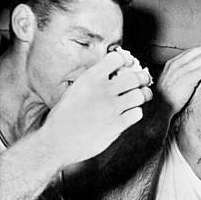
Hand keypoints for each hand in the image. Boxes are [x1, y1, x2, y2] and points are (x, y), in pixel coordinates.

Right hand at [43, 49, 152, 166]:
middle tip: (143, 81)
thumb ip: (93, 82)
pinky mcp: (117, 125)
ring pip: (140, 95)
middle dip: (142, 78)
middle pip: (135, 77)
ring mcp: (111, 108)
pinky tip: (130, 114)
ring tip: (141, 97)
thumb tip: (113, 76)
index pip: (117, 58)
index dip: (126, 61)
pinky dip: (136, 113)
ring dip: (143, 96)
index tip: (129, 65)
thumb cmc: (63, 117)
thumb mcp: (75, 90)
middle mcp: (103, 90)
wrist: (57, 141)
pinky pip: (137, 114)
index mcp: (90, 78)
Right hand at [156, 44, 200, 114]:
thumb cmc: (165, 98)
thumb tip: (189, 75)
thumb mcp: (170, 82)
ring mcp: (182, 70)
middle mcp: (176, 64)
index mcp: (171, 64)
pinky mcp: (189, 78)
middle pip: (197, 53)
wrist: (159, 107)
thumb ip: (179, 76)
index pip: (189, 52)